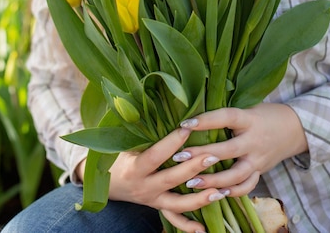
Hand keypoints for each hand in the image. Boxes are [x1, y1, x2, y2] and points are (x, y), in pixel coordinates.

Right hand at [108, 126, 230, 232]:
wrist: (109, 183)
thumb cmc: (118, 157)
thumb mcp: (125, 144)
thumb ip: (142, 133)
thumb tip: (162, 109)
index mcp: (134, 168)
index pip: (155, 156)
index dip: (170, 143)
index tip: (187, 129)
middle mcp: (144, 187)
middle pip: (171, 179)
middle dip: (193, 168)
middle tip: (212, 156)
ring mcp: (152, 200)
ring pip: (178, 203)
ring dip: (200, 199)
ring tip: (220, 192)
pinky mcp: (158, 207)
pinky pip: (174, 219)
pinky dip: (188, 226)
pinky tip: (204, 229)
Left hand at [179, 103, 307, 196]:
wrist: (295, 128)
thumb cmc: (265, 114)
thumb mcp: (249, 107)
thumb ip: (228, 115)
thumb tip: (198, 115)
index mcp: (249, 119)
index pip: (226, 118)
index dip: (206, 121)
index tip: (185, 124)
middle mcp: (254, 141)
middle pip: (228, 150)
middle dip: (202, 156)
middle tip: (179, 157)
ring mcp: (258, 159)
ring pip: (236, 175)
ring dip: (213, 180)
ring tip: (191, 182)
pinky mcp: (261, 171)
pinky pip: (247, 186)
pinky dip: (232, 191)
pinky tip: (215, 193)